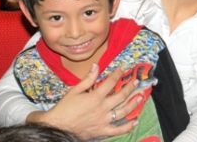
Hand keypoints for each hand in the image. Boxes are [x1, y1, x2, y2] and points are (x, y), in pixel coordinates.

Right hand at [27, 64, 141, 138]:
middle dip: (130, 87)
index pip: (111, 82)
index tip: (124, 68)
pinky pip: (118, 130)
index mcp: (95, 97)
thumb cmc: (64, 108)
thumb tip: (96, 65)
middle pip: (121, 96)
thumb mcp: (74, 90)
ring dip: (133, 103)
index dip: (118, 73)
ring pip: (123, 111)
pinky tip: (135, 121)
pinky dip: (128, 126)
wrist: (57, 126)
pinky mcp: (102, 131)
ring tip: (140, 97)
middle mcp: (102, 108)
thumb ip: (88, 79)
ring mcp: (104, 120)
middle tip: (137, 82)